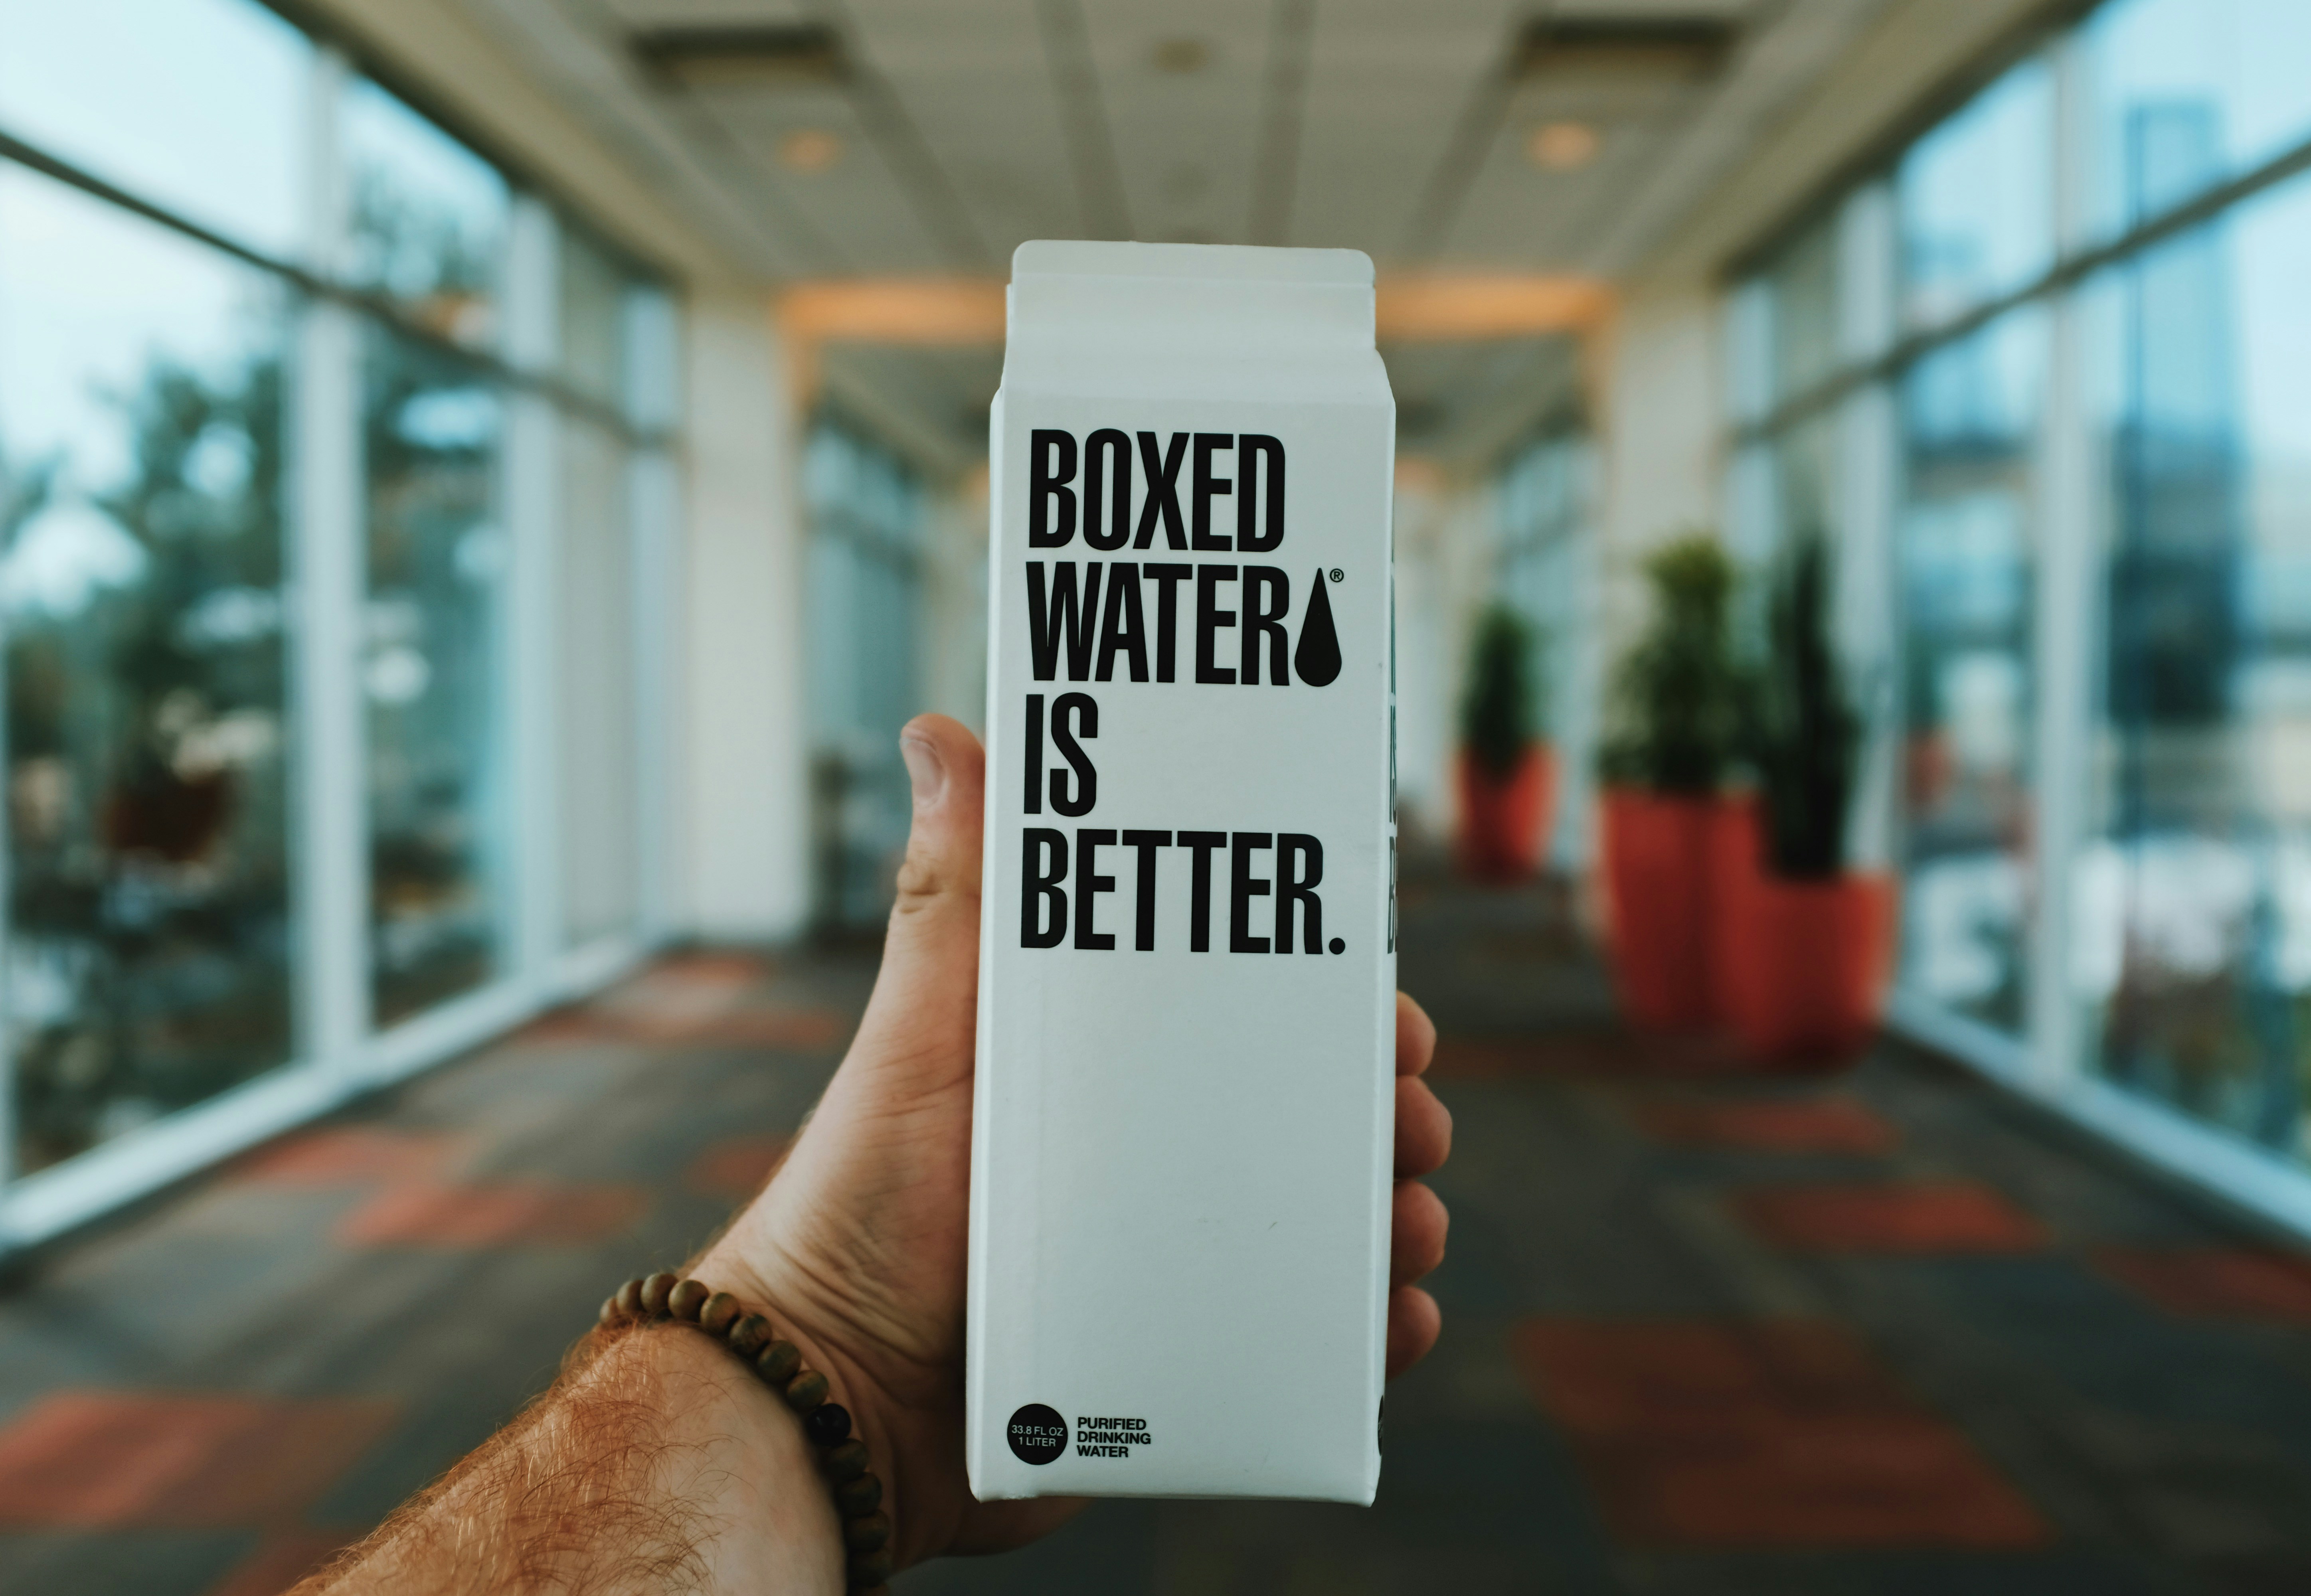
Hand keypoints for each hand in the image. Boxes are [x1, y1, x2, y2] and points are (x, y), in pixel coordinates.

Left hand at [696, 714, 1451, 1570]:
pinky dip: (1363, 1335)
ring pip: (1324, 1229)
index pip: (1252, 1016)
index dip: (1331, 1007)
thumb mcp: (917, 1039)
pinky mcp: (1180, 1362)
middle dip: (1384, 1118)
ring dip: (1391, 1221)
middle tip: (1406, 1130)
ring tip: (1403, 1232)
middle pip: (1309, 1121)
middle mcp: (1155, 1161)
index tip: (1382, 1013)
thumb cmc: (861, 1203)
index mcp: (1114, 1074)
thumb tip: (935, 730)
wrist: (832, 1399)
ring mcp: (1175, 1263)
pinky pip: (1304, 1347)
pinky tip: (1390, 1327)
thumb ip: (950, 899)